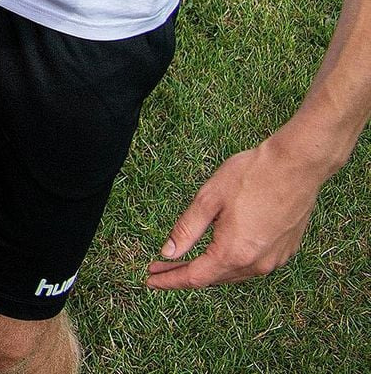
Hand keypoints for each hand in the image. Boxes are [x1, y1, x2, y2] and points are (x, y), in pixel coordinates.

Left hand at [146, 136, 330, 288]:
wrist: (296, 165)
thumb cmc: (251, 176)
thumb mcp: (208, 200)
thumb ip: (186, 230)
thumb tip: (168, 252)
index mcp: (234, 253)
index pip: (195, 277)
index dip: (170, 280)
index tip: (151, 281)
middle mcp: (257, 263)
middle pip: (213, 277)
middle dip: (184, 273)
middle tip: (159, 266)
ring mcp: (275, 259)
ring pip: (233, 273)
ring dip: (207, 269)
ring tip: (183, 261)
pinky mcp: (285, 250)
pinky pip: (251, 265)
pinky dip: (229, 263)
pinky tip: (218, 252)